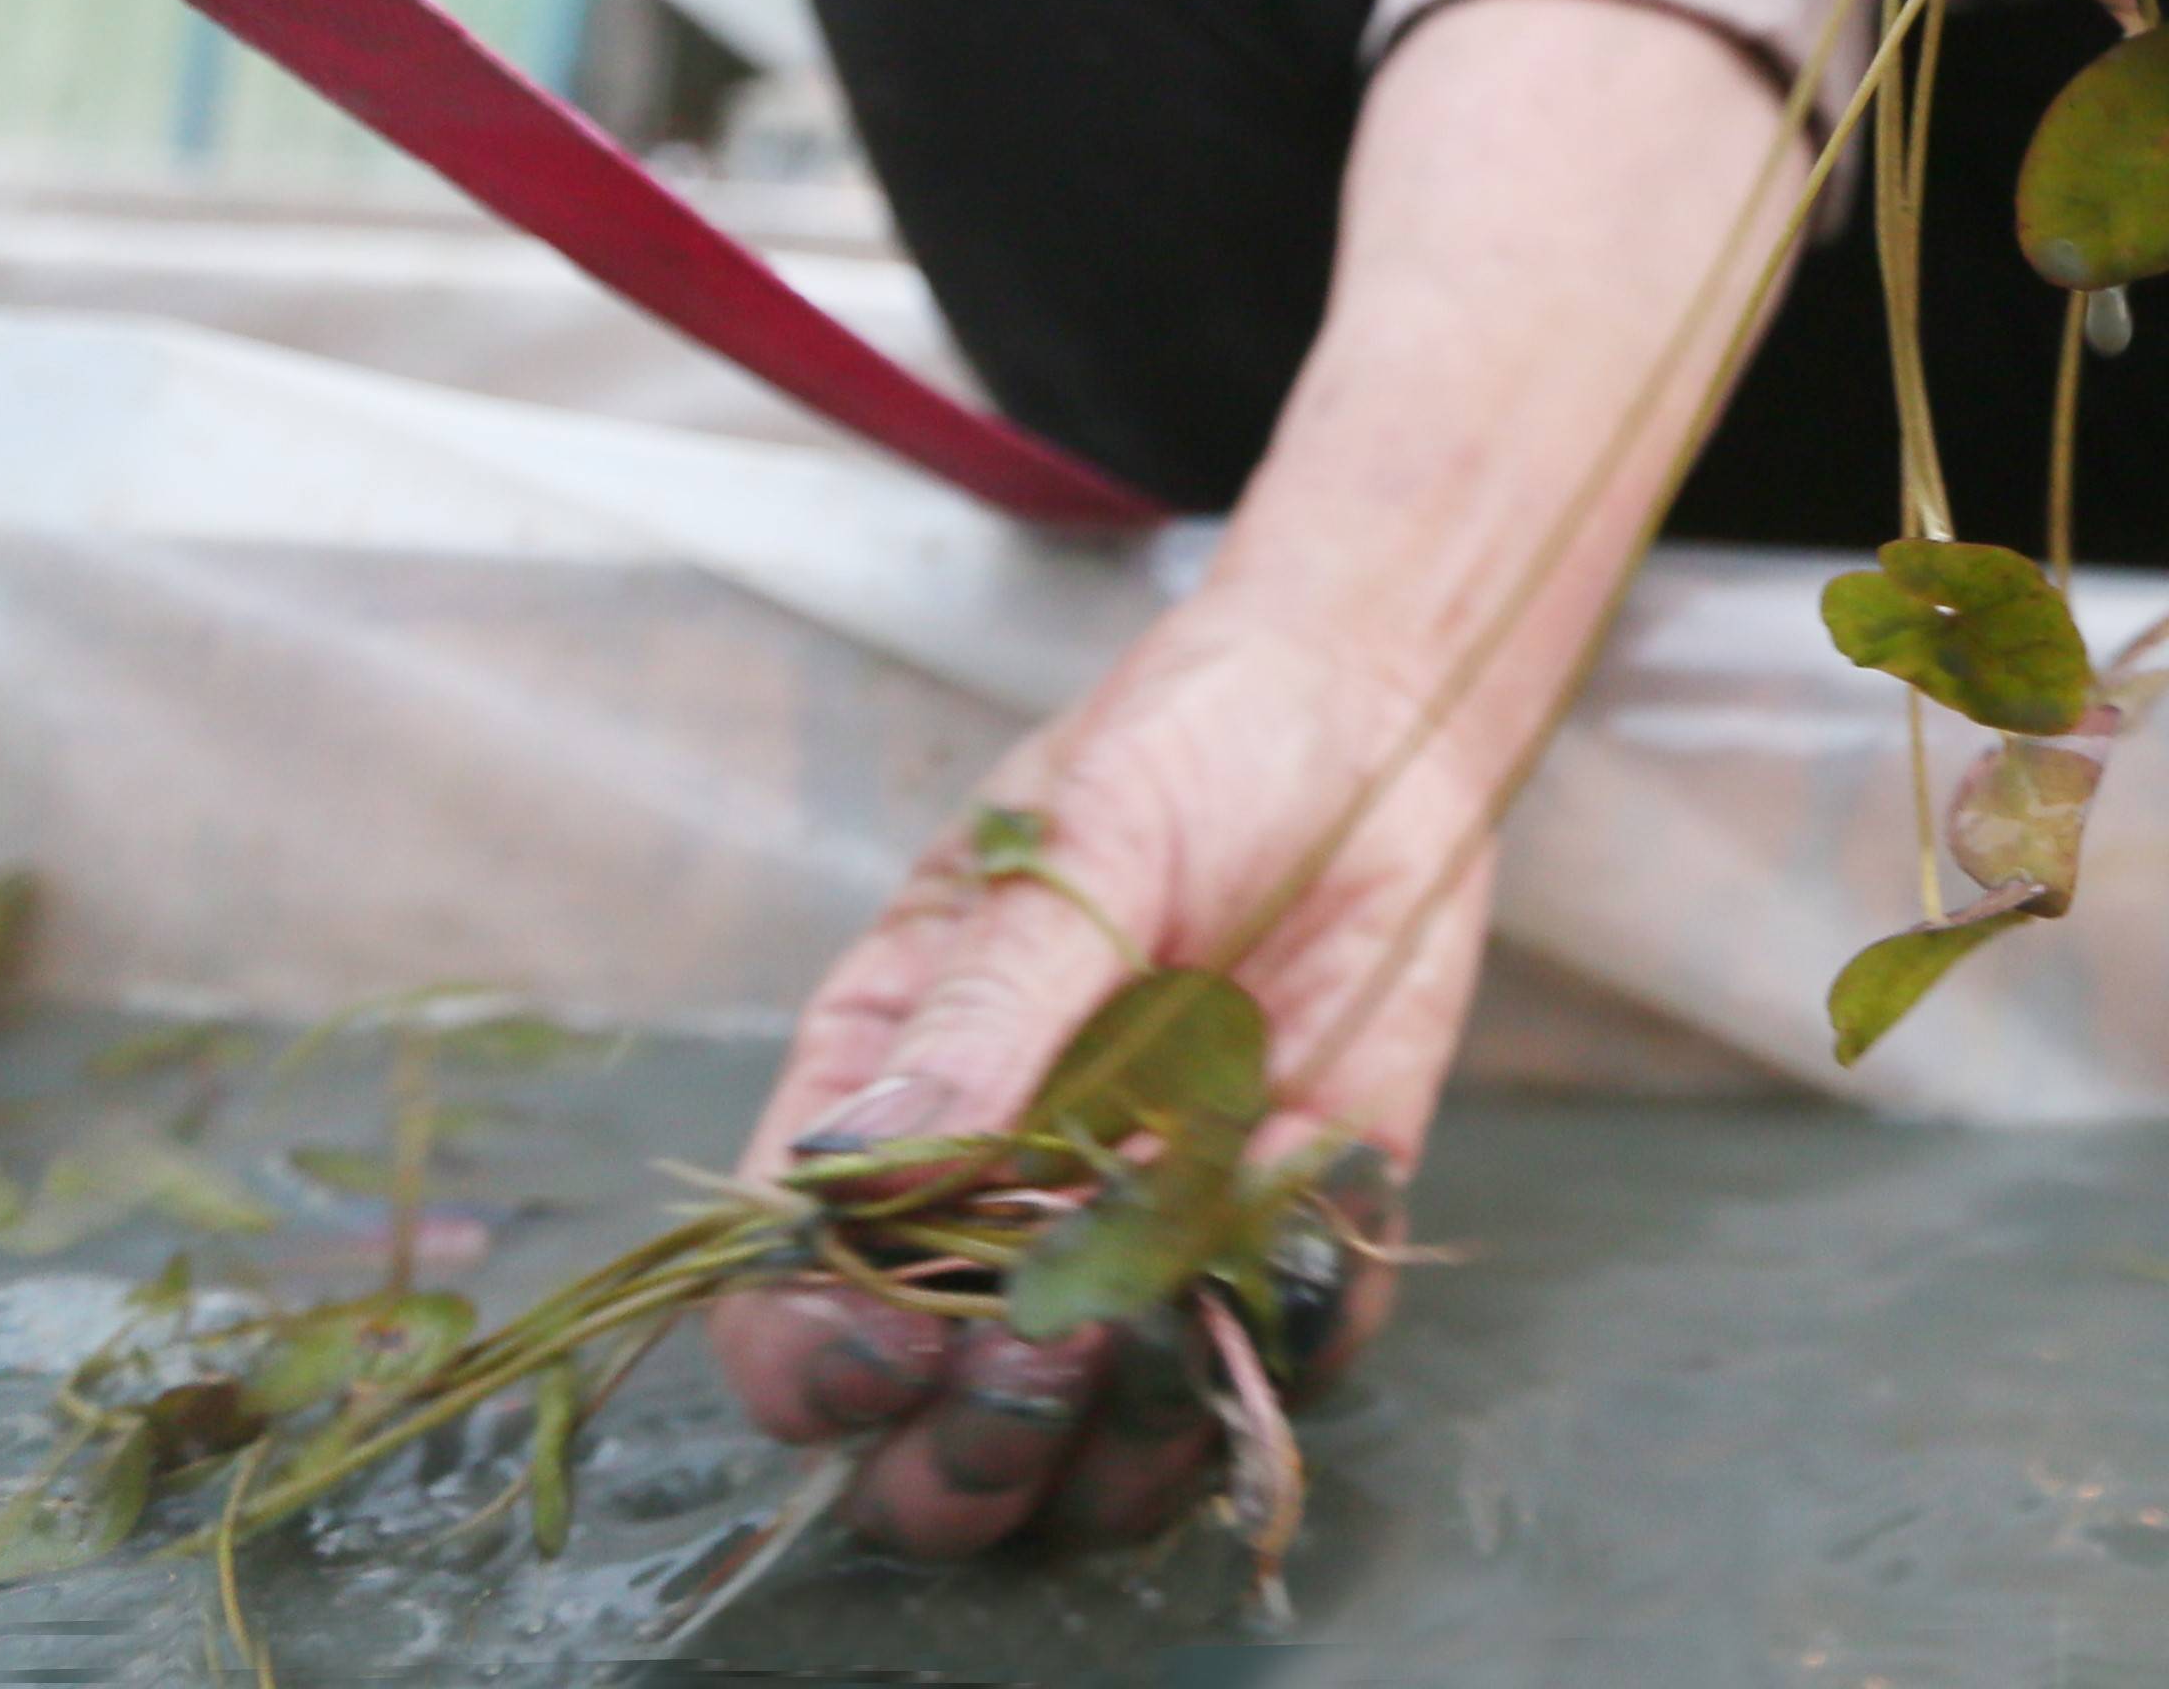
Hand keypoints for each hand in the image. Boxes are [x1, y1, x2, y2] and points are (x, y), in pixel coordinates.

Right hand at [704, 579, 1480, 1556]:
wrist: (1374, 710)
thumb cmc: (1185, 746)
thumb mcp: (1074, 846)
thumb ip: (985, 1012)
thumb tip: (859, 1173)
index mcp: (894, 1106)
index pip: (794, 1305)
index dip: (817, 1362)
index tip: (888, 1346)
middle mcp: (1006, 1213)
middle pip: (932, 1440)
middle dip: (973, 1451)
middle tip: (1047, 1355)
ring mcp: (1152, 1237)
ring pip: (1101, 1458)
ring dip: (1126, 1439)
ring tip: (1170, 1308)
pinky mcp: (1295, 1230)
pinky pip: (1288, 1356)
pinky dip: (1297, 1331)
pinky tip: (1307, 1203)